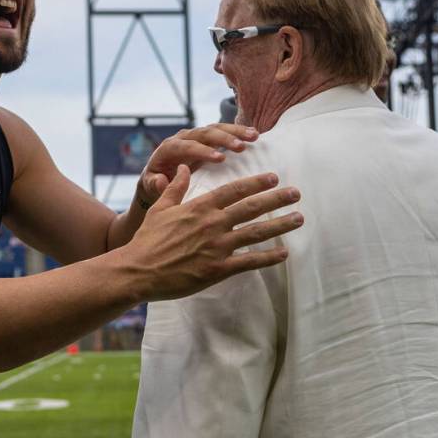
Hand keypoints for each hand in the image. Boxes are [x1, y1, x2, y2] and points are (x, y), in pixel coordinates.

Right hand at [123, 165, 301, 301]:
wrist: (138, 270)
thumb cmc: (147, 239)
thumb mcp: (160, 208)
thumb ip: (175, 188)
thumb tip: (182, 167)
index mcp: (200, 207)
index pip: (234, 191)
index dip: (255, 183)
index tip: (273, 177)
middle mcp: (213, 224)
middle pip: (252, 208)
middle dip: (276, 199)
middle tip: (296, 193)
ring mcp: (217, 247)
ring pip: (256, 233)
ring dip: (280, 225)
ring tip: (298, 218)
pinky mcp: (218, 269)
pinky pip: (249, 262)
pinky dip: (268, 257)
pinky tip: (284, 253)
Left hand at [138, 124, 258, 206]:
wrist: (157, 175)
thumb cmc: (154, 183)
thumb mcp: (150, 186)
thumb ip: (153, 184)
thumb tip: (161, 180)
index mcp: (169, 148)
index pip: (186, 146)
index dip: (203, 151)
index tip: (221, 159)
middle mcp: (183, 137)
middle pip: (204, 133)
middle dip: (223, 139)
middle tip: (241, 147)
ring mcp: (196, 136)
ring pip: (216, 128)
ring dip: (235, 131)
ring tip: (254, 137)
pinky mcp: (207, 139)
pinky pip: (223, 131)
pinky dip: (238, 131)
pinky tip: (255, 134)